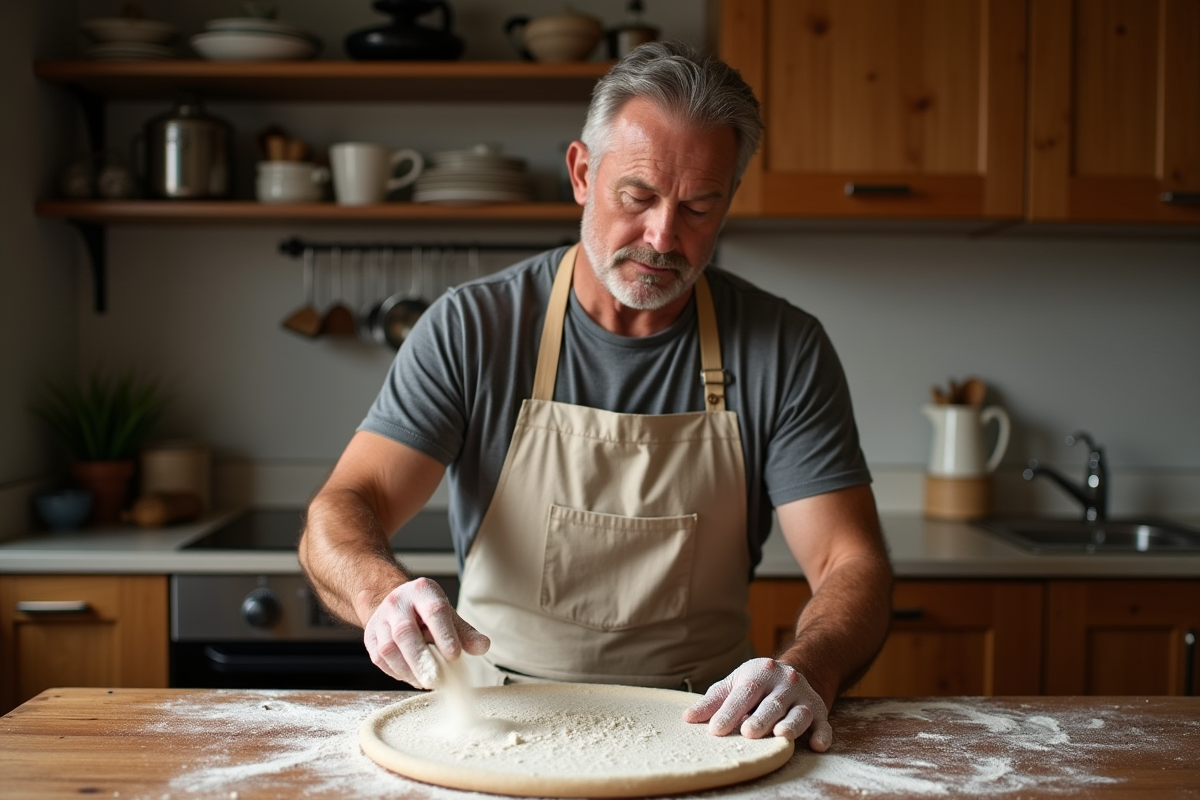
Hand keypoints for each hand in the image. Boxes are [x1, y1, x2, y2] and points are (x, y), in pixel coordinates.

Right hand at [361, 577, 489, 688]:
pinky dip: (398, 673)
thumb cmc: (425, 612)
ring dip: (409, 670)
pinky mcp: (370, 638)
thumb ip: (465, 632)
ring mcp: (380, 620)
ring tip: (428, 682)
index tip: (455, 656)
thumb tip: (483, 646)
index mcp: (422, 591)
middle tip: (437, 679)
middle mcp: (397, 603)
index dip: (445, 634)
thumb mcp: (448, 615)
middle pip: (405, 632)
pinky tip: (414, 677)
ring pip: (388, 649)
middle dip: (421, 659)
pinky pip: (380, 659)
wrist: (394, 605)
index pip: (434, 611)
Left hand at [682, 658, 832, 749]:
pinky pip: (823, 723)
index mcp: (760, 673)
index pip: (743, 693)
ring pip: (798, 713)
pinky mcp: (819, 711)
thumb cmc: (756, 683)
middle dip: (760, 719)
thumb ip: (713, 701)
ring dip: (791, 725)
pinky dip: (822, 734)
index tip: (715, 729)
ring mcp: (803, 696)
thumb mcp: (734, 684)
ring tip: (780, 735)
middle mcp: (784, 682)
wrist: (794, 672)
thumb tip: (687, 718)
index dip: (729, 711)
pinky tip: (817, 744)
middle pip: (771, 703)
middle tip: (748, 733)